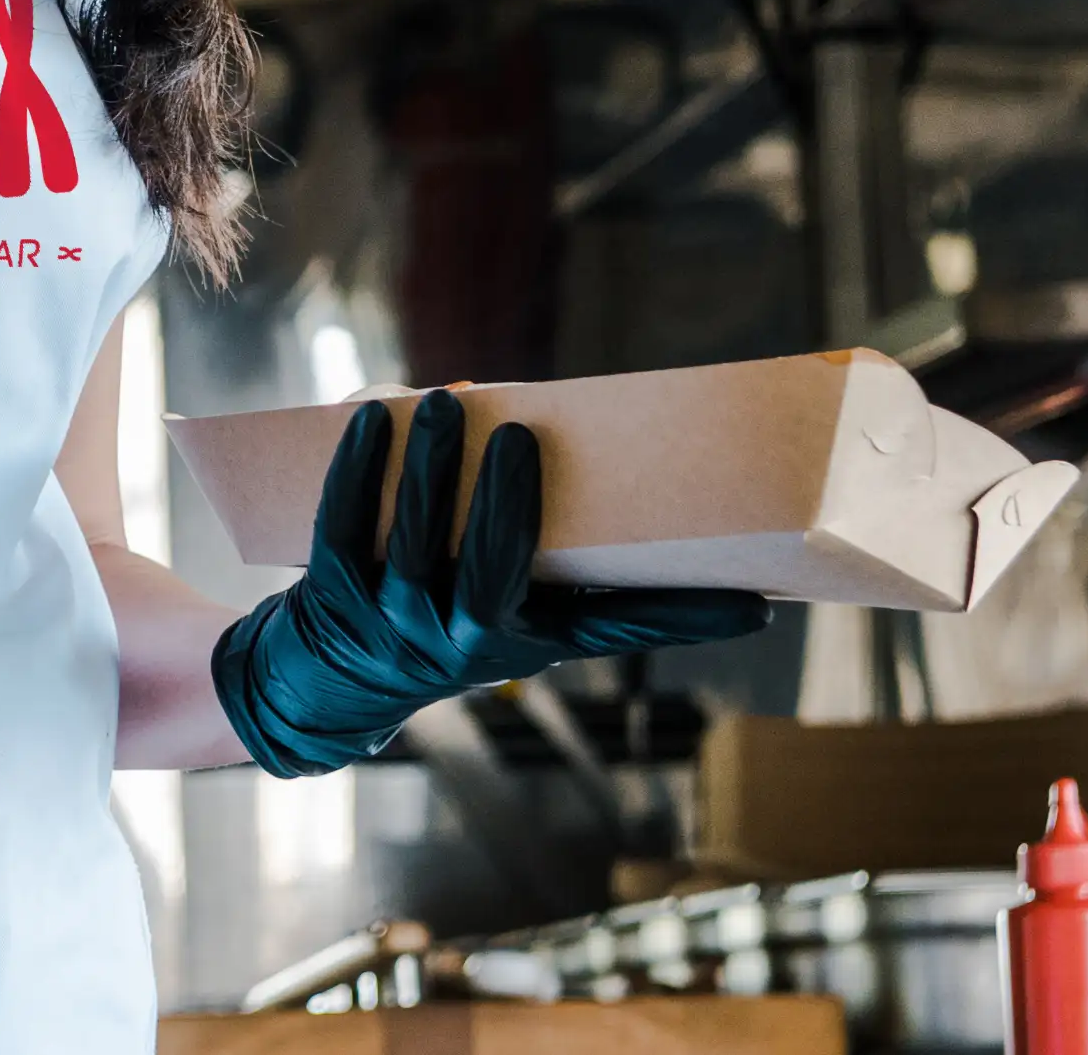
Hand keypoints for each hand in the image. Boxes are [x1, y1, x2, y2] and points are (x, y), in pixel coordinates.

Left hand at [212, 389, 771, 778]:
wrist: (332, 685)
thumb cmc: (451, 622)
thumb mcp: (524, 614)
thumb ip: (588, 571)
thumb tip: (681, 492)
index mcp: (532, 641)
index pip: (619, 630)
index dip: (685, 620)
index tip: (755, 602)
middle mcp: (467, 643)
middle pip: (494, 572)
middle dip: (506, 501)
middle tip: (520, 430)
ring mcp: (396, 624)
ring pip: (413, 546)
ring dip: (428, 470)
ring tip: (445, 403)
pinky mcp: (334, 596)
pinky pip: (342, 529)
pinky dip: (355, 472)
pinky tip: (370, 418)